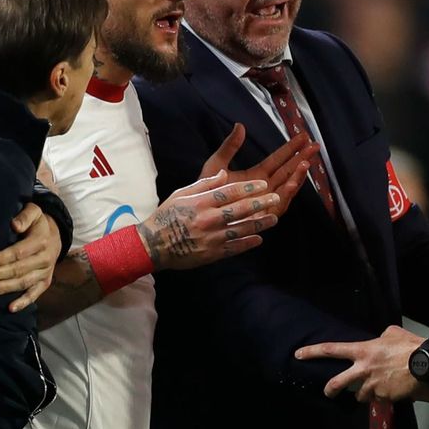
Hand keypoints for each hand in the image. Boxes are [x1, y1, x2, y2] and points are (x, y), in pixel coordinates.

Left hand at [0, 202, 61, 311]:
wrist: (56, 234)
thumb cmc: (38, 223)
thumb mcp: (34, 211)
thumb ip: (25, 215)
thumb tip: (14, 225)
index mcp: (41, 240)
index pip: (20, 252)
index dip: (4, 258)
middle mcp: (46, 258)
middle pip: (20, 269)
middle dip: (0, 274)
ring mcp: (46, 272)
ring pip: (25, 282)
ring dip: (7, 288)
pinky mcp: (45, 282)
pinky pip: (35, 294)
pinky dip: (23, 302)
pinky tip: (10, 308)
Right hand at [137, 171, 280, 270]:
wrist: (153, 245)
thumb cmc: (166, 216)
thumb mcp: (181, 194)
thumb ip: (204, 184)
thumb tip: (224, 174)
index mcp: (199, 203)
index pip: (229, 192)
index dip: (249, 188)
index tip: (263, 185)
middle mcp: (207, 220)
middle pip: (239, 209)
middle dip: (260, 203)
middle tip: (274, 198)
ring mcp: (210, 238)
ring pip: (241, 229)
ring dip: (259, 224)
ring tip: (273, 218)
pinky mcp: (211, 254)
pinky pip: (234, 248)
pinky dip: (248, 243)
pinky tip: (259, 239)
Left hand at [198, 124, 318, 216]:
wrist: (200, 215)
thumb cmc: (206, 191)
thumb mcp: (217, 164)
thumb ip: (230, 146)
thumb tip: (240, 125)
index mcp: (256, 176)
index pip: (278, 159)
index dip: (290, 147)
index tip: (303, 136)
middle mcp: (264, 189)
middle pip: (288, 171)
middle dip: (302, 158)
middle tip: (315, 145)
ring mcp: (266, 202)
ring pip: (287, 186)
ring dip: (297, 175)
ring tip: (306, 162)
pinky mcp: (264, 215)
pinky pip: (279, 203)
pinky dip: (287, 193)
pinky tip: (293, 182)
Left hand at [296, 324, 428, 401]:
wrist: (426, 366)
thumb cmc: (410, 347)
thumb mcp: (392, 334)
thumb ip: (381, 337)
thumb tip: (380, 339)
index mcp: (363, 351)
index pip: (331, 349)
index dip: (312, 352)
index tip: (298, 354)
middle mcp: (363, 369)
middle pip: (337, 383)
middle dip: (330, 390)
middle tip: (328, 392)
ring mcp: (372, 386)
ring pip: (360, 395)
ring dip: (365, 393)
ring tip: (378, 387)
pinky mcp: (383, 398)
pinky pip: (378, 399)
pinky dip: (382, 397)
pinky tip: (393, 390)